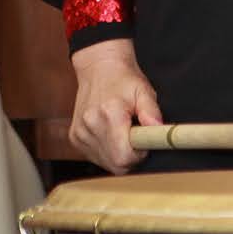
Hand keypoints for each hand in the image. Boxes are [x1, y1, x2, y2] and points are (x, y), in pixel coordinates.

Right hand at [69, 38, 161, 173]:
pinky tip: (112, 135)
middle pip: (115, 165)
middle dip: (131, 157)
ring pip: (106, 163)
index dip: (139, 155)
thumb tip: (158, 130)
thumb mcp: (144, 90)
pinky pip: (96, 157)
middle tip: (138, 137)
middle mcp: (90, 126)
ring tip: (125, 132)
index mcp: (109, 114)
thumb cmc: (124, 79)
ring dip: (119, 155)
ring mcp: (80, 133)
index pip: (124, 156)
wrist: (99, 69)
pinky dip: (108, 152)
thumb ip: (151, 111)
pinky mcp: (75, 138)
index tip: (144, 142)